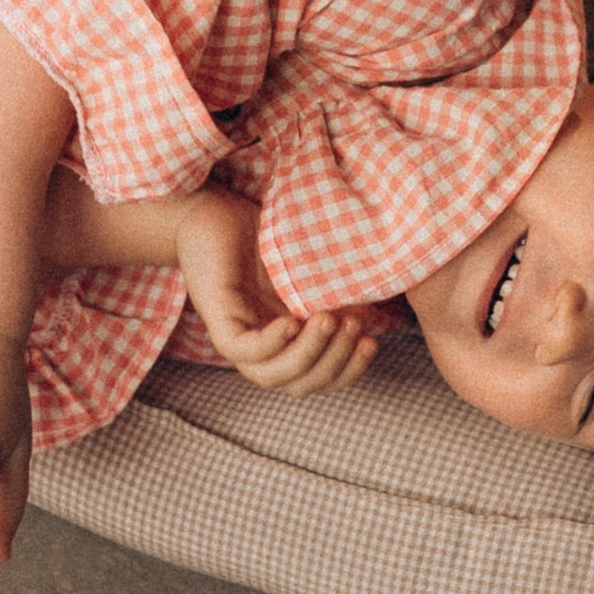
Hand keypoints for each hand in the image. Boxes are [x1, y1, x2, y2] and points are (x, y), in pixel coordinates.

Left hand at [172, 187, 387, 397]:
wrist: (220, 209)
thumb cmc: (270, 237)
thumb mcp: (315, 269)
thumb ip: (338, 294)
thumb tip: (376, 312)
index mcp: (287, 344)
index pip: (320, 379)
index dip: (348, 371)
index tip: (372, 342)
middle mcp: (263, 348)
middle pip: (300, 384)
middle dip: (334, 361)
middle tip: (353, 324)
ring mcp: (238, 337)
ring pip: (270, 376)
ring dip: (306, 355)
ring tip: (328, 321)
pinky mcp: (217, 320)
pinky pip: (241, 350)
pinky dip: (269, 342)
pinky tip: (291, 322)